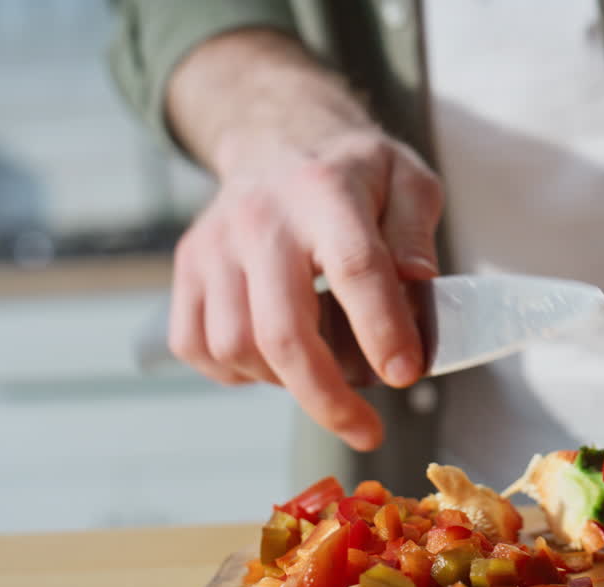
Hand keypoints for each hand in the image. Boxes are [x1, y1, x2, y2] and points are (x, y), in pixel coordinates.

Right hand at [164, 31, 443, 450]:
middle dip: (327, 396)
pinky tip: (276, 362)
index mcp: (325, 192)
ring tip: (324, 378)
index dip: (381, 328)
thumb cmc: (351, 171)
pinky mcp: (187, 268)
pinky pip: (198, 347)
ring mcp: (214, 245)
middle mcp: (259, 219)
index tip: (406, 373)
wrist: (277, 139)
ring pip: (236, 348)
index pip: (353, 268)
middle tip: (365, 429)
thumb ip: (416, 229)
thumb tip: (417, 281)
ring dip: (285, 384)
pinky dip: (238, 372)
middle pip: (282, 331)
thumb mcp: (406, 178)